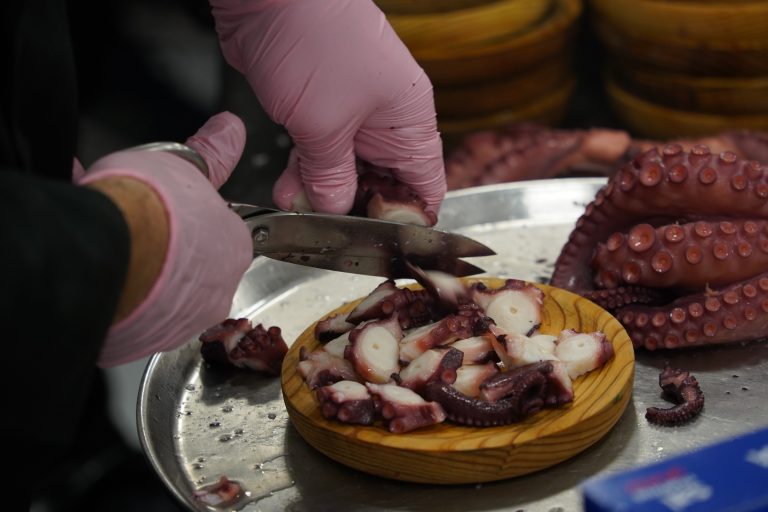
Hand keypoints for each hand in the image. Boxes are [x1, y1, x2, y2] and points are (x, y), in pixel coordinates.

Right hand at [77, 112, 252, 366]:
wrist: (108, 248)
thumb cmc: (152, 208)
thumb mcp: (185, 166)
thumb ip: (210, 154)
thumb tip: (230, 130)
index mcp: (232, 251)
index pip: (220, 237)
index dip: (191, 220)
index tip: (168, 212)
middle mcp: (212, 295)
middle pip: (189, 269)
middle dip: (163, 247)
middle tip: (133, 224)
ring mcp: (174, 325)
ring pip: (155, 294)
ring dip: (134, 268)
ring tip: (105, 239)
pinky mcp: (135, 342)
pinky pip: (123, 315)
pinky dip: (107, 289)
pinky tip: (88, 262)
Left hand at [210, 0, 446, 217]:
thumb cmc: (313, 40)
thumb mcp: (323, 126)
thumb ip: (332, 177)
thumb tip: (337, 208)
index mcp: (409, 118)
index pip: (427, 183)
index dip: (410, 217)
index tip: (385, 243)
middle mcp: (386, 117)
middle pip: (383, 181)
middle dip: (356, 208)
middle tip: (332, 229)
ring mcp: (351, 111)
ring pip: (346, 169)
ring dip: (323, 191)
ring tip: (299, 207)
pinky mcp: (318, 106)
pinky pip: (318, 151)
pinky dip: (304, 171)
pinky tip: (288, 188)